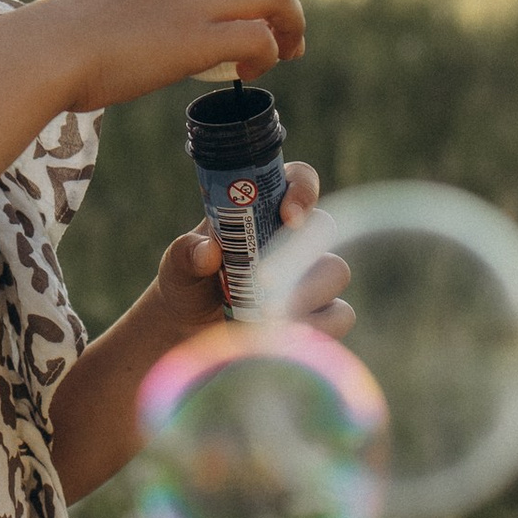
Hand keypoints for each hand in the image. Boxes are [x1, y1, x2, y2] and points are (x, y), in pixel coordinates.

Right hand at [22, 0, 307, 115]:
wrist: (44, 51)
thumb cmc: (59, 42)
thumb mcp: (106, 11)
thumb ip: (136, 15)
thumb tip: (139, 42)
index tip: (261, 22)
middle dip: (287, 8)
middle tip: (290, 45)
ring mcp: (193, 1)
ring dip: (289, 26)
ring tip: (283, 57)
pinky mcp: (195, 38)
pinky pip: (259, 37)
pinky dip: (267, 55)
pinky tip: (249, 74)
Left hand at [154, 162, 353, 336]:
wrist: (189, 329)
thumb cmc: (187, 281)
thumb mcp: (178, 263)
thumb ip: (188, 253)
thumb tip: (208, 252)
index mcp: (266, 208)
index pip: (300, 179)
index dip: (303, 190)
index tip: (288, 216)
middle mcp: (295, 237)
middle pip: (324, 228)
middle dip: (298, 255)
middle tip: (264, 282)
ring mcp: (312, 275)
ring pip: (336, 272)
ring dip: (304, 295)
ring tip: (266, 317)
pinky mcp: (320, 312)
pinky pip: (340, 314)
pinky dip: (316, 327)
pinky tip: (284, 338)